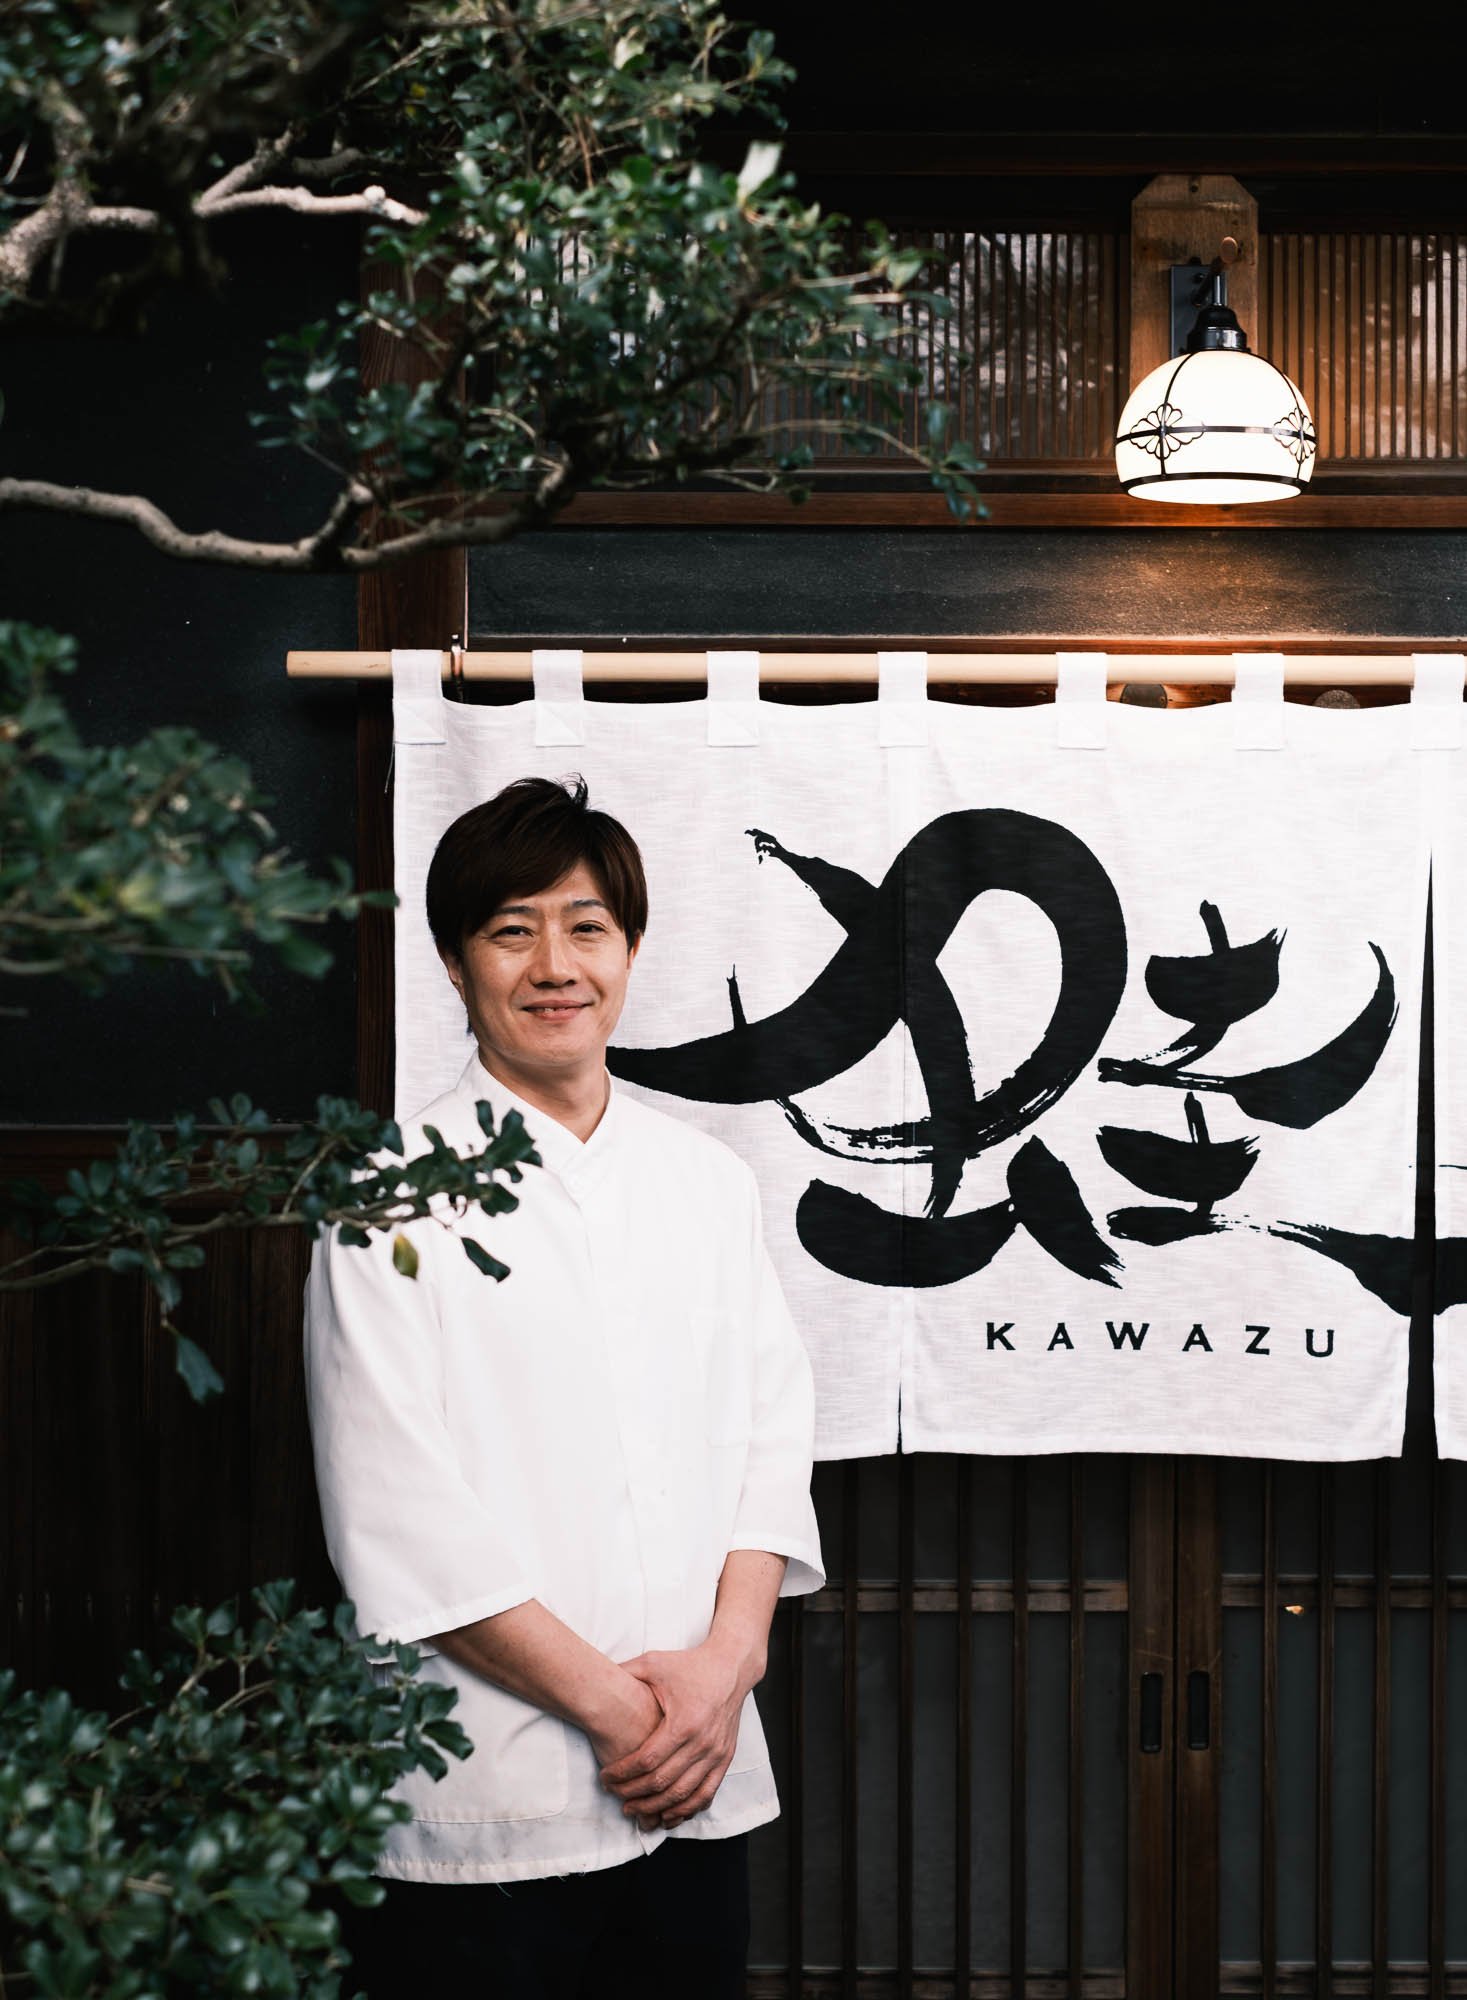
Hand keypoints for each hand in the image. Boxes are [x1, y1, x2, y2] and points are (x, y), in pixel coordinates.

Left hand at [598, 1639, 751, 1830]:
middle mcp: (702, 1742)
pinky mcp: (725, 1758)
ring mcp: (716, 1753)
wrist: (730, 1667)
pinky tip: (668, 1815)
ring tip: (635, 1810)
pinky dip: (686, 1809)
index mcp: (683, 1722)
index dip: (622, 1774)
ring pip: (684, 1795)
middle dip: (634, 1794)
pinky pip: (706, 1794)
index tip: (605, 1777)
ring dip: (657, 1808)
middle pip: (662, 1782)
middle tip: (615, 1796)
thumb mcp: (654, 1664)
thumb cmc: (689, 1666)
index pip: (647, 1761)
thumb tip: (593, 1677)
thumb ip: (624, 1673)